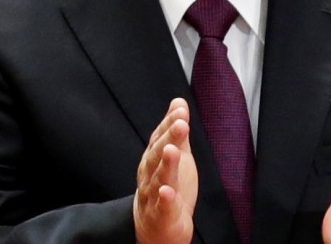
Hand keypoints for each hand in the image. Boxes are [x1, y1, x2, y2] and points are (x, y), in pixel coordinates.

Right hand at [134, 98, 197, 243]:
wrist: (156, 228)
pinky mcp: (161, 216)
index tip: (180, 110)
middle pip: (157, 154)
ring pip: (158, 178)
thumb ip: (175, 130)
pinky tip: (167, 191)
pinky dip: (165, 199)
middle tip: (181, 123)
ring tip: (173, 150)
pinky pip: (162, 207)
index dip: (169, 123)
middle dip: (168, 138)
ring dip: (165, 164)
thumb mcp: (175, 155)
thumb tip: (179, 102)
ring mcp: (153, 196)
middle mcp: (149, 175)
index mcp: (153, 159)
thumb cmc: (167, 186)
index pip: (159, 138)